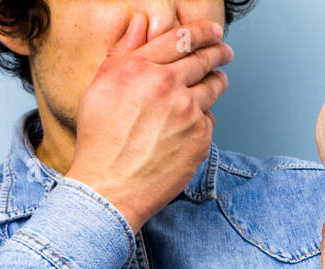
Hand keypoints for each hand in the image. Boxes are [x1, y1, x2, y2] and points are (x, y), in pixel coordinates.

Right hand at [65, 14, 232, 231]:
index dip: (202, 32)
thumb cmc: (100, 141)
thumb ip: (123, 51)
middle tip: (225, 52)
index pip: (181, 38)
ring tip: (213, 83)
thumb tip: (140, 24)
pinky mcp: (200, 138)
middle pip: (205, 59)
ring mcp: (188, 113)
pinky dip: (203, 119)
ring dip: (216, 82)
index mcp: (140, 68)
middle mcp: (167, 86)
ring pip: (214, 87)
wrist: (110, 188)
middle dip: (219, 52)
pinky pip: (210, 120)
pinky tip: (188, 126)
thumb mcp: (100, 87)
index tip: (213, 32)